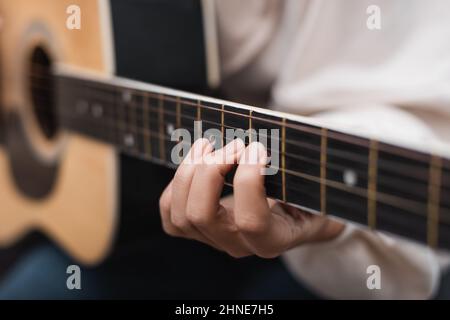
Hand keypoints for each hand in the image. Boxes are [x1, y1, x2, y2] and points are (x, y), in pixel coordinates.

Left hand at [159, 138, 344, 257]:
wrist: (295, 217)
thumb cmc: (306, 198)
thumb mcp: (315, 190)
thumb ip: (301, 177)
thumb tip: (282, 147)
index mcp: (273, 239)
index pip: (250, 220)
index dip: (248, 179)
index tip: (257, 147)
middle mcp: (239, 245)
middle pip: (203, 215)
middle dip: (211, 170)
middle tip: (233, 144)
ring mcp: (215, 240)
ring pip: (182, 215)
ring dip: (189, 172)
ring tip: (208, 144)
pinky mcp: (198, 232)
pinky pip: (171, 219)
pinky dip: (175, 188)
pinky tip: (194, 164)